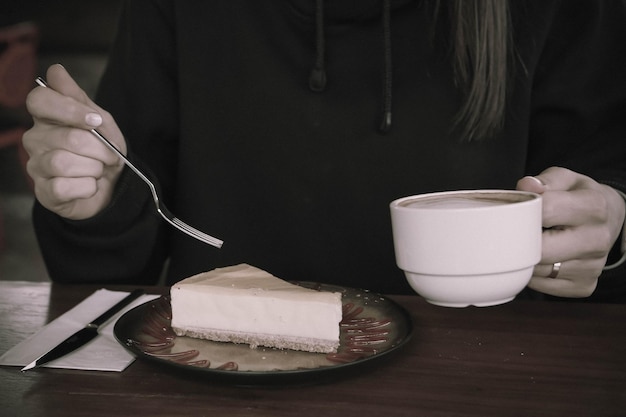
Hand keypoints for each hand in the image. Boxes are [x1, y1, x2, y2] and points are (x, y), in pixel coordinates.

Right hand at [22, 64, 125, 219]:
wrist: (113, 187)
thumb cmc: (104, 152)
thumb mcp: (101, 122)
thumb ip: (79, 98)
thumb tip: (56, 71)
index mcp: (48, 117)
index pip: (39, 100)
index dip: (70, 109)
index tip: (95, 120)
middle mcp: (35, 139)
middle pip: (68, 137)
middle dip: (100, 149)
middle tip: (109, 156)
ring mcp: (36, 166)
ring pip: (64, 162)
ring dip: (93, 169)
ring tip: (98, 170)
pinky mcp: (44, 192)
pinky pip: (64, 187)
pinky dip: (87, 187)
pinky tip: (89, 185)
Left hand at [517, 167, 625, 296]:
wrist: (608, 219)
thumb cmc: (578, 197)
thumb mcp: (565, 179)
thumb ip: (545, 181)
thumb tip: (526, 186)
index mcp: (593, 207)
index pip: (546, 211)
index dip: (523, 211)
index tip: (514, 211)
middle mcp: (597, 239)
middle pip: (542, 249)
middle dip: (520, 241)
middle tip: (512, 232)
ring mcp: (593, 266)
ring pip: (539, 271)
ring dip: (524, 259)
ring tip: (527, 243)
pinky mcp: (584, 286)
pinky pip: (543, 286)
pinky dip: (533, 275)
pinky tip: (538, 258)